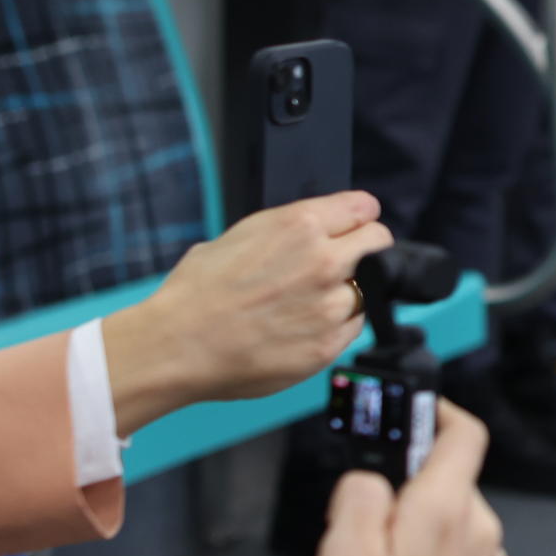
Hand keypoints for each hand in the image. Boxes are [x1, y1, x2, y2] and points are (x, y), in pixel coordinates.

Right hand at [102, 192, 392, 435]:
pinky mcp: (329, 344)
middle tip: (345, 262)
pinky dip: (335, 327)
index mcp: (301, 225)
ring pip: (365, 290)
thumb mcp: (239, 236)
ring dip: (344, 294)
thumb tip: (313, 232)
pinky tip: (300, 329)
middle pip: (378, 242)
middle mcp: (325, 261)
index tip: (356, 226)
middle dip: (366, 248)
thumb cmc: (196, 292)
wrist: (176, 346)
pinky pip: (352, 328)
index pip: (365, 208)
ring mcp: (331, 306)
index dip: (360, 218)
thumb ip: (288, 233)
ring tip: (303, 306)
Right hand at [305, 401, 506, 555]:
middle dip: (400, 486)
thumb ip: (358, 495)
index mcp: (448, 509)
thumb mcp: (341, 555)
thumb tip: (369, 475)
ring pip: (444, 519)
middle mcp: (479, 530)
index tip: (408, 409)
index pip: (463, 432)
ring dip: (407, 528)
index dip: (437, 410)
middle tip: (354, 522)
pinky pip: (449, 554)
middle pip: (444, 478)